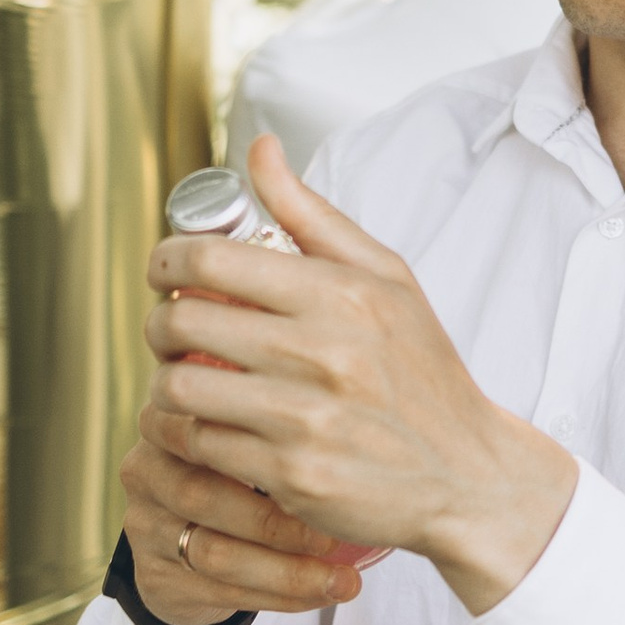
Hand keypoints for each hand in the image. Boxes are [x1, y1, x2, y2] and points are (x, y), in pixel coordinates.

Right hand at [118, 397, 371, 624]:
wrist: (190, 541)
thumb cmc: (239, 472)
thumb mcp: (250, 435)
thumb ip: (282, 421)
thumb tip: (356, 419)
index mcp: (169, 417)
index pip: (205, 427)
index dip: (265, 451)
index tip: (330, 466)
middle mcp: (146, 468)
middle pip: (204, 495)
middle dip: (277, 523)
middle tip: (335, 537)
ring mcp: (144, 525)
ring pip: (215, 554)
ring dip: (287, 571)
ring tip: (342, 580)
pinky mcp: (153, 576)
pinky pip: (220, 592)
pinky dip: (278, 596)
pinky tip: (321, 593)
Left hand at [141, 133, 578, 616]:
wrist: (467, 473)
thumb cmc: (421, 371)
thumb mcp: (387, 278)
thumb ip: (313, 215)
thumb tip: (260, 150)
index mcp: (341, 292)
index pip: (211, 259)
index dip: (166, 259)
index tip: (164, 270)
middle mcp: (323, 351)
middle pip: (181, 321)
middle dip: (157, 322)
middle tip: (168, 328)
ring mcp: (305, 416)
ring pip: (179, 388)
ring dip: (164, 382)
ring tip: (181, 379)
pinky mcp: (293, 474)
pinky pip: (201, 445)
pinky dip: (188, 435)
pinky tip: (204, 427)